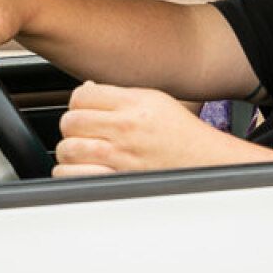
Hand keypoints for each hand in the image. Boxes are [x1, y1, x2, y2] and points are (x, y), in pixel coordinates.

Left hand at [53, 82, 272, 175]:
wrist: (204, 161)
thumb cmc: (182, 133)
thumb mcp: (154, 101)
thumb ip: (119, 95)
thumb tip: (87, 92)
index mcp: (134, 104)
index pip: (81, 96)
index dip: (78, 104)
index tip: (84, 111)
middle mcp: (125, 128)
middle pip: (70, 121)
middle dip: (72, 127)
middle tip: (82, 132)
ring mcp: (120, 156)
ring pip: (68, 148)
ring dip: (70, 150)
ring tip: (83, 151)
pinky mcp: (117, 180)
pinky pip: (72, 175)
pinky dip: (71, 173)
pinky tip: (83, 169)